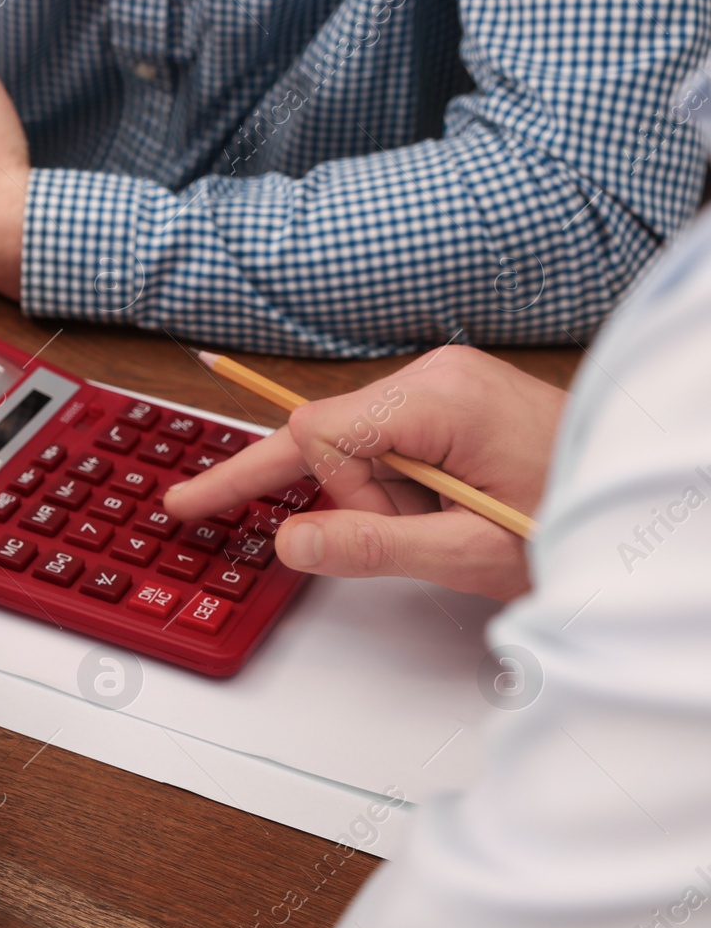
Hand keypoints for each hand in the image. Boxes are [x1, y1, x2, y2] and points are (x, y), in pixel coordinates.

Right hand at [162, 348, 566, 599]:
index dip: (338, 491)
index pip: (319, 431)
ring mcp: (444, 380)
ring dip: (379, 492)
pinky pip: (385, 436)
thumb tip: (292, 542)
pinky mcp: (450, 396)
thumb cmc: (568, 524)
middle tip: (294, 509)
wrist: (636, 502)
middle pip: (330, 430)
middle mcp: (436, 373)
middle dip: (347, 491)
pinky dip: (396, 480)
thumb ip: (372, 547)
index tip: (380, 528)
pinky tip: (430, 502)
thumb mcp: (467, 554)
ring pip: (354, 438)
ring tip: (441, 519)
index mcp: (440, 398)